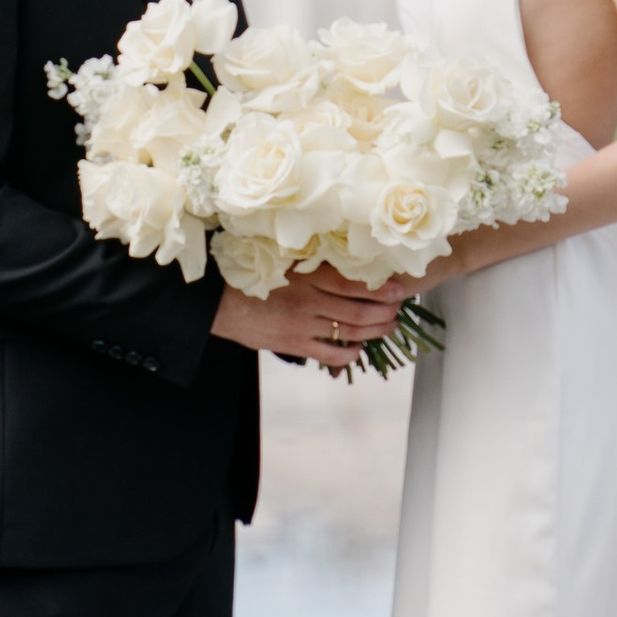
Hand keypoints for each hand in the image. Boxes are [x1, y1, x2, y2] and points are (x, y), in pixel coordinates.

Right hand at [213, 276, 406, 371]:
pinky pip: (329, 354)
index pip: (351, 282)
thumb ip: (311, 263)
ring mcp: (301, 326)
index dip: (379, 287)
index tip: (399, 287)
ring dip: (375, 331)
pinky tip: (359, 348)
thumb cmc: (251, 277)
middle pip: (358, 310)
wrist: (217, 303)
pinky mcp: (293, 345)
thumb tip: (345, 262)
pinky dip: (349, 353)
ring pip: (349, 332)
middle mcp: (306, 301)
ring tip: (389, 326)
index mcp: (305, 275)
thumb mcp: (281, 262)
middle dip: (385, 311)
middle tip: (399, 309)